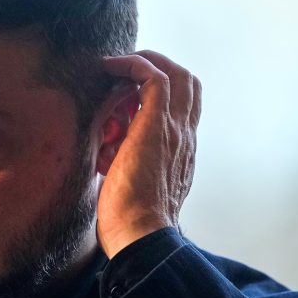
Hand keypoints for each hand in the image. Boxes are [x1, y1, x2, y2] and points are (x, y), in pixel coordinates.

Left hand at [96, 50, 201, 257]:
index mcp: (181, 151)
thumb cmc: (132, 220)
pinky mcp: (156, 127)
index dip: (165, 87)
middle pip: (189, 83)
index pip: (187, 106)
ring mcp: (174, 130)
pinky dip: (134, 65)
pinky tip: (112, 67)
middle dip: (159, 66)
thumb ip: (133, 166)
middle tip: (130, 68)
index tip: (134, 87)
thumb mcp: (137, 186)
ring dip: (144, 62)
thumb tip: (109, 156)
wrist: (140, 235)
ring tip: (117, 65)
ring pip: (176, 75)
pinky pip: (154, 79)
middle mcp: (184, 137)